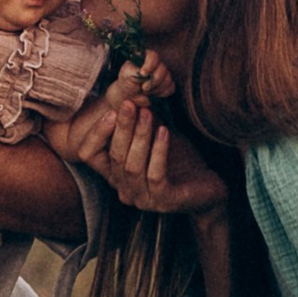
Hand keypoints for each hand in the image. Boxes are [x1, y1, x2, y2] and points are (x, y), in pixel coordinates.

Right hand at [52, 69, 230, 218]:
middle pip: (114, 156)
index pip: (88, 155)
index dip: (96, 133)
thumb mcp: (154, 137)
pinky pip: (155, 175)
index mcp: (116, 174)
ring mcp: (143, 199)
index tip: (111, 110)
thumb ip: (138, 123)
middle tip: (130, 104)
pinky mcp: (163, 202)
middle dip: (122, 128)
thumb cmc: (180, 159)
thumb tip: (128, 94)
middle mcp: (125, 189)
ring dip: (140, 136)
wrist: (209, 187)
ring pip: (132, 166)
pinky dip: (158, 151)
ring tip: (149, 114)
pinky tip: (165, 131)